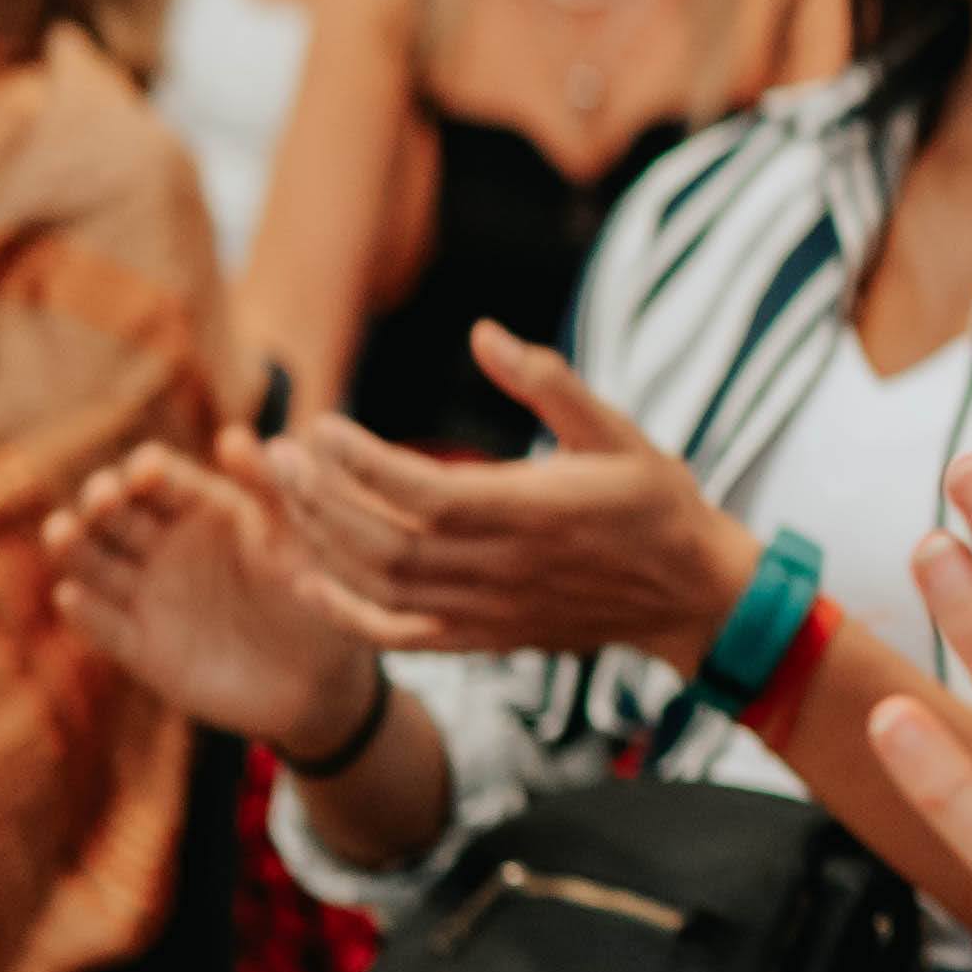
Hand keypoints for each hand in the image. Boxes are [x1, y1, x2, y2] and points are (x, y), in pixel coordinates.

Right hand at [47, 436, 375, 752]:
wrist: (321, 679)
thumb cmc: (318, 595)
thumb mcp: (302, 541)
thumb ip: (273, 491)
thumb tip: (237, 436)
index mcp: (205, 510)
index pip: (163, 481)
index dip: (150, 472)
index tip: (148, 470)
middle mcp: (165, 545)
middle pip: (117, 514)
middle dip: (103, 501)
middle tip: (103, 499)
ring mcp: (148, 595)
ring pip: (95, 564)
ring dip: (75, 547)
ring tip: (64, 533)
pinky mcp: (141, 647)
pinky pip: (105, 627)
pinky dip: (87, 613)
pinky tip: (73, 596)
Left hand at [260, 320, 757, 668]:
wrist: (693, 594)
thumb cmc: (657, 504)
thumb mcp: (620, 430)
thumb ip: (550, 384)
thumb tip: (484, 334)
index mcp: (535, 513)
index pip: (423, 492)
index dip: (360, 463)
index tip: (320, 426)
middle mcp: (505, 568)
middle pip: (385, 541)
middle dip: (320, 497)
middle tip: (277, 453)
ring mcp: (491, 610)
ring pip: (381, 585)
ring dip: (321, 543)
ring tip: (289, 496)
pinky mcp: (486, 636)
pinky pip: (398, 635)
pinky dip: (344, 613)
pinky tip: (308, 578)